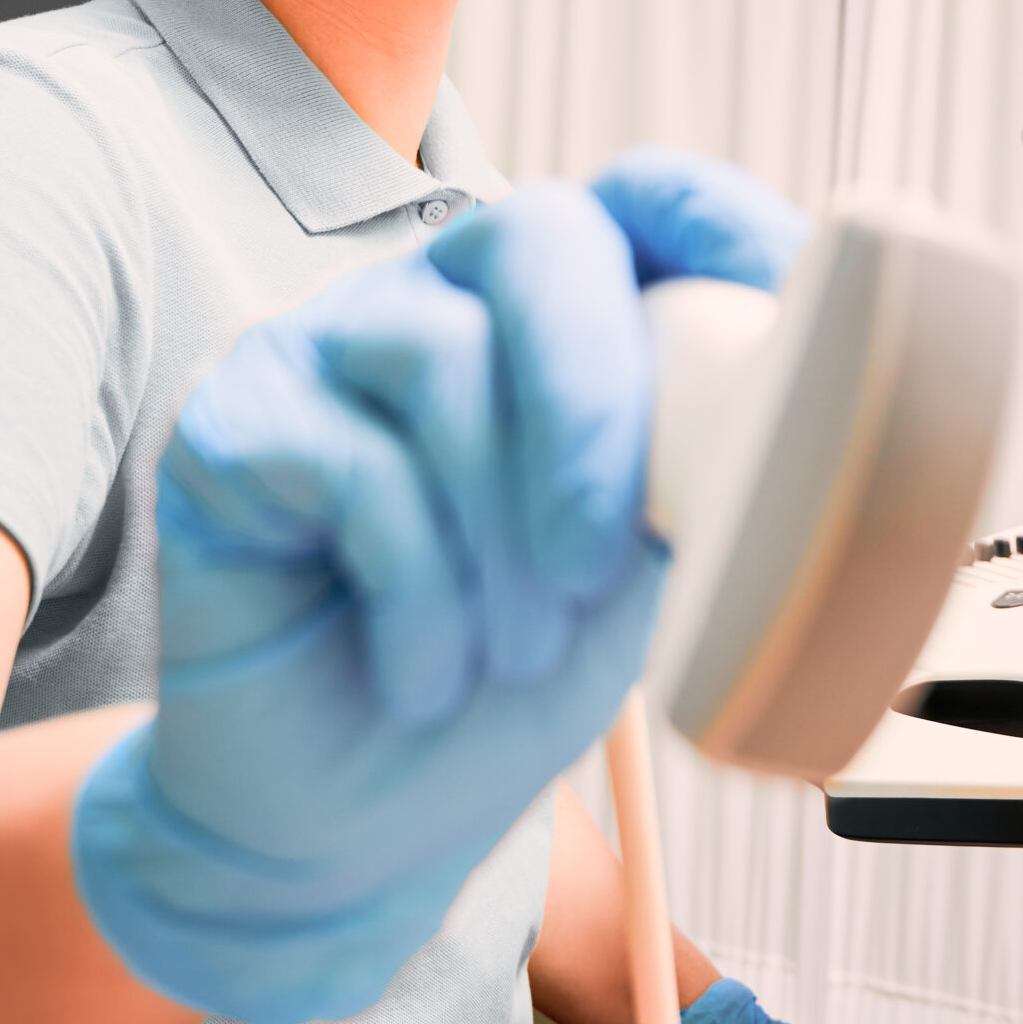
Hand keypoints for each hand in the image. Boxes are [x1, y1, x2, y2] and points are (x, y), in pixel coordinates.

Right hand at [73, 161, 799, 1023]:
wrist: (356, 823)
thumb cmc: (513, 671)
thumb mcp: (644, 559)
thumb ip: (696, 455)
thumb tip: (789, 395)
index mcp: (560, 312)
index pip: (644, 200)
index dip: (720, 224)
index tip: (790, 300)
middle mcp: (440, 294)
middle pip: (536, 236)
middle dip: (593, 398)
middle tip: (598, 558)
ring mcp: (324, 345)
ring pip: (442, 355)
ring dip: (498, 535)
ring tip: (513, 649)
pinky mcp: (232, 423)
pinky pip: (351, 460)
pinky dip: (416, 590)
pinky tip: (425, 673)